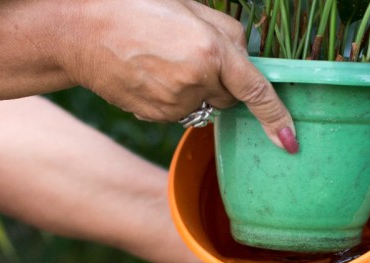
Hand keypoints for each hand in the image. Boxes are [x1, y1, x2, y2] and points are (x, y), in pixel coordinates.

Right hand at [64, 0, 297, 151]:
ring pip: (206, 104)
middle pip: (230, 96)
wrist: (79, 32)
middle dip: (223, 79)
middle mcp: (196, 82)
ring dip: (197, 87)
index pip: (255, 90)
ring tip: (163, 59)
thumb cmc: (134, 8)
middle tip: (190, 51)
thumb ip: (228, 33)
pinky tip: (152, 74)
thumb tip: (248, 60)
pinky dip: (176, 97)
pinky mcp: (157, 116)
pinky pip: (182, 111)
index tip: (291, 141)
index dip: (276, 117)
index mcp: (209, 51)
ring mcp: (174, 104)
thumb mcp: (189, 6)